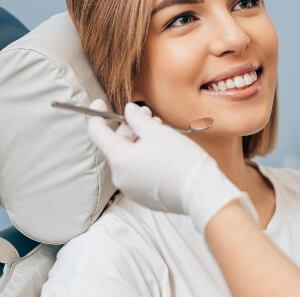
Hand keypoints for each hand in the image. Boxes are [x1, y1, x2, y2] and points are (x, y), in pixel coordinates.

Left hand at [88, 99, 256, 231]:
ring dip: (139, 141)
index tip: (100, 103)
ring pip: (129, 158)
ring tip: (158, 130)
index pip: (98, 134)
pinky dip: (144, 157)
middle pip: (116, 145)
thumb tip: (128, 111)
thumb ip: (137, 119)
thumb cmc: (180, 159)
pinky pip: (138, 171)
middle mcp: (120, 177)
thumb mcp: (157, 132)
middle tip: (146, 114)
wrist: (201, 192)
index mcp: (119, 160)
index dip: (97, 116)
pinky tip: (161, 148)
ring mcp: (132, 189)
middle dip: (129, 127)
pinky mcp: (144, 196)